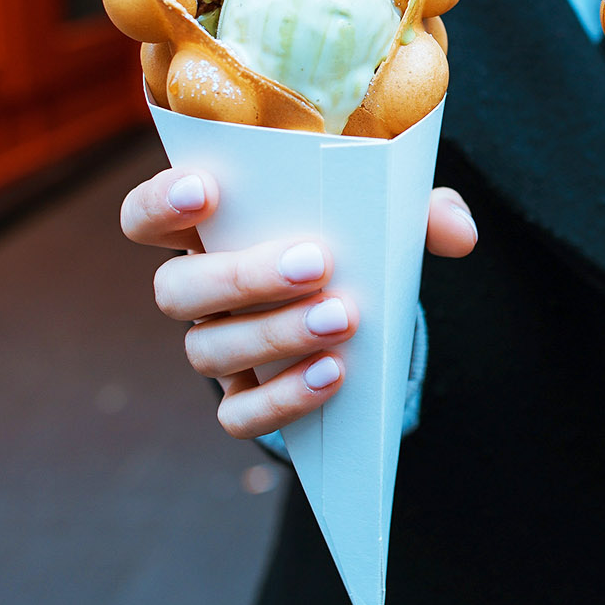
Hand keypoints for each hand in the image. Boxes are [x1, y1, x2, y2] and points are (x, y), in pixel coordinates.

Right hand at [121, 169, 477, 439]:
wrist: (368, 311)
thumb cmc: (360, 242)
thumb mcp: (392, 215)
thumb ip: (422, 211)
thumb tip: (457, 232)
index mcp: (213, 229)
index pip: (148, 215)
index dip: (160, 203)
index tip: (206, 190)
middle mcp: (198, 290)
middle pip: (175, 289)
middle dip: (241, 276)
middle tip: (314, 262)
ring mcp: (217, 348)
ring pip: (205, 350)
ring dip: (273, 335)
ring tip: (342, 319)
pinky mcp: (246, 398)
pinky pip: (240, 415)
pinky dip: (284, 398)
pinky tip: (335, 375)